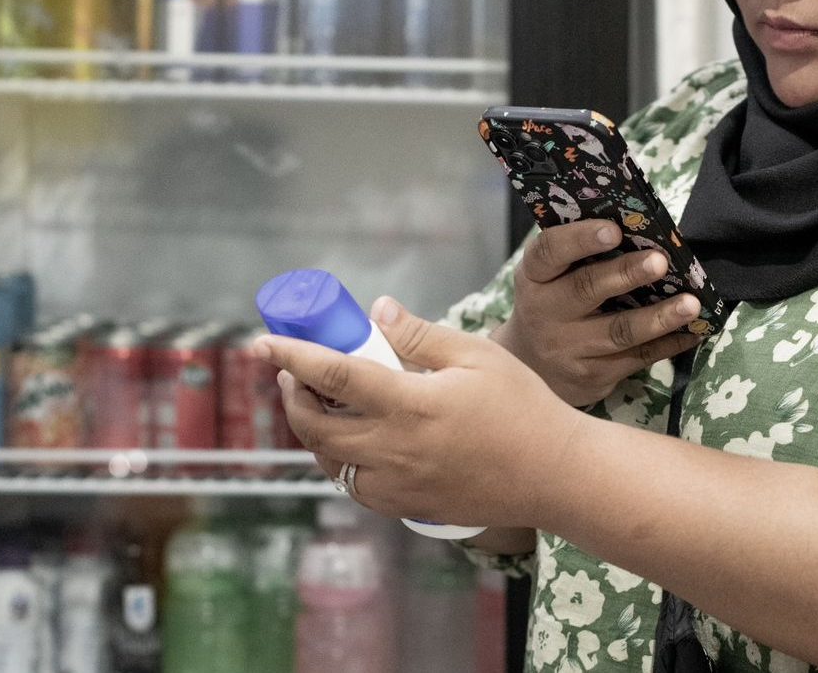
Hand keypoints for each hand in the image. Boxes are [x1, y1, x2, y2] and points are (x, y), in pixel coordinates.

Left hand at [253, 297, 579, 529]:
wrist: (554, 474)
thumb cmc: (522, 407)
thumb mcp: (476, 356)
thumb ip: (420, 335)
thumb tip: (377, 311)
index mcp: (411, 405)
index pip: (333, 375)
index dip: (292, 356)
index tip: (262, 342)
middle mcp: (394, 450)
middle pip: (315, 424)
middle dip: (294, 393)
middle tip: (296, 370)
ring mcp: (397, 485)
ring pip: (328, 458)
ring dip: (313, 427)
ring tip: (322, 400)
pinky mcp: (405, 507)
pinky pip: (354, 484)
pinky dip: (341, 459)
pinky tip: (355, 439)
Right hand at [495, 219, 703, 406]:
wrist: (531, 364)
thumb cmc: (553, 300)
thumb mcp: (551, 274)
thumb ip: (581, 252)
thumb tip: (641, 226)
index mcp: (534, 275)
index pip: (549, 251)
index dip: (580, 239)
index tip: (614, 230)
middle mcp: (544, 312)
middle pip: (587, 289)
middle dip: (627, 274)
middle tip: (660, 261)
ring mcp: (568, 348)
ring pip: (619, 331)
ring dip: (660, 317)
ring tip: (691, 304)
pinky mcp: (592, 376)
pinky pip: (638, 358)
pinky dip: (670, 344)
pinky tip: (694, 331)